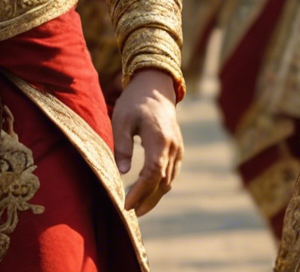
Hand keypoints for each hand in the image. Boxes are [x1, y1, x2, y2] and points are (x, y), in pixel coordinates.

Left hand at [110, 70, 181, 213]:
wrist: (156, 87)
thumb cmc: (134, 102)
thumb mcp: (122, 119)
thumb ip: (122, 145)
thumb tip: (121, 172)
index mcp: (159, 138)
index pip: (153, 173)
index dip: (140, 191)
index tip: (126, 204)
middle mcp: (173, 146)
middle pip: (163, 181)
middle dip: (147, 199)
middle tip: (130, 211)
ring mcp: (178, 148)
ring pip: (169, 180)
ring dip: (155, 196)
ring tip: (137, 207)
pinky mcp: (178, 149)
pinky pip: (171, 173)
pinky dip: (160, 185)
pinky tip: (148, 192)